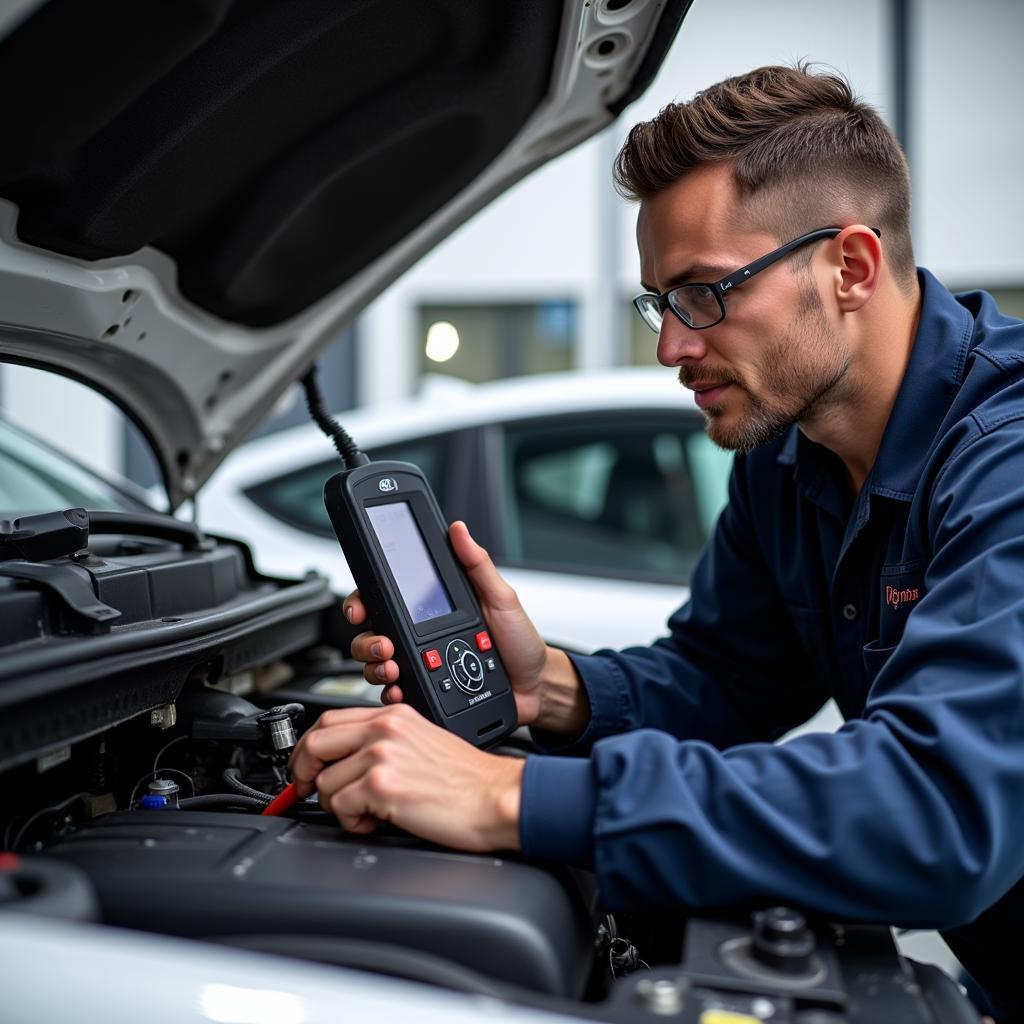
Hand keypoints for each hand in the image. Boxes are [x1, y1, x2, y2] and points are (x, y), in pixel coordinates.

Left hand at [288, 703, 523, 850]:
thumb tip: (343, 760)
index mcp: (394, 714)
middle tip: (308, 792)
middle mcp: (385, 728)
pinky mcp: (382, 786)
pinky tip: (377, 821)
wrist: (496, 797)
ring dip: (338, 806)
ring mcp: (382, 755)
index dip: (308, 747)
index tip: (305, 766)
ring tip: (368, 812)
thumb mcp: (422, 741)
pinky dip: (352, 822)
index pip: (329, 719)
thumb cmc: (467, 779)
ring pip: (324, 783)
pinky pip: (339, 807)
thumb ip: (383, 742)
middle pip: (314, 742)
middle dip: (302, 772)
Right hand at [344, 520, 588, 732]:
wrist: (536, 686)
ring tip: (392, 668)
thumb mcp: (501, 597)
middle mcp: (420, 636)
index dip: (364, 602)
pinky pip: (396, 694)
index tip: (361, 609)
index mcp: (433, 610)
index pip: (386, 599)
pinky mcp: (426, 692)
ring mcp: (422, 666)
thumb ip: (478, 564)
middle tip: (383, 645)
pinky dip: (391, 694)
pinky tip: (399, 691)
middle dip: (367, 640)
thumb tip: (459, 530)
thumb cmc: (520, 641)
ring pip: (377, 666)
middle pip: (372, 634)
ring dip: (376, 667)